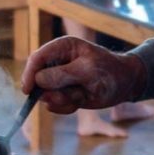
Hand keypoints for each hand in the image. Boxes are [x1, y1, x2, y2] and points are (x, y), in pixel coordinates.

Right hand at [21, 35, 145, 113]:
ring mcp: (58, 79)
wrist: (124, 84)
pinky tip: (82, 100)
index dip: (29, 74)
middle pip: (37, 80)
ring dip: (64, 99)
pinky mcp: (62, 93)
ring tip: (83, 94)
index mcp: (62, 48)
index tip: (28, 90)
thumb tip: (38, 80)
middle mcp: (56, 63)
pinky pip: (55, 105)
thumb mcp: (88, 70)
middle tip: (73, 94)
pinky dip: (68, 107)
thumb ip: (63, 74)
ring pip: (46, 96)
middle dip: (53, 91)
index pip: (37, 58)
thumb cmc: (109, 71)